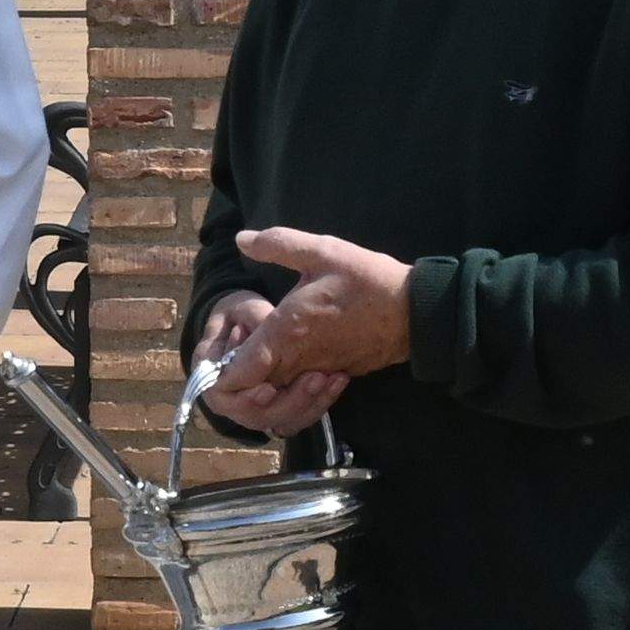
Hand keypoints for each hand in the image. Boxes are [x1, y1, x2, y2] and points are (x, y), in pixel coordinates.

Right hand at [189, 292, 331, 437]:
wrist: (253, 324)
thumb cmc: (241, 315)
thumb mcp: (242, 309)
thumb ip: (253, 321)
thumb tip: (268, 334)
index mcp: (213, 377)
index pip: (224, 400)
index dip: (246, 400)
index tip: (269, 389)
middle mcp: (235, 402)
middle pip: (260, 417)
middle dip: (291, 401)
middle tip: (316, 377)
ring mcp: (261, 409)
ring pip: (285, 422)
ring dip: (311, 404)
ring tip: (333, 378)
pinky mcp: (284, 410)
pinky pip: (303, 416)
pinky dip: (322, 402)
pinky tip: (339, 379)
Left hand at [221, 227, 416, 409]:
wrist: (416, 312)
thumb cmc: (368, 281)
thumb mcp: (322, 251)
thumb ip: (278, 244)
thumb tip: (242, 239)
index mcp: (286, 333)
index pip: (239, 373)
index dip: (220, 376)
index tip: (213, 361)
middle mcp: (299, 360)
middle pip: (254, 388)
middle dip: (238, 379)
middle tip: (232, 351)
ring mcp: (319, 371)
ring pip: (278, 390)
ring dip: (264, 381)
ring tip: (257, 354)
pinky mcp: (337, 375)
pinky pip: (302, 387)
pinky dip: (290, 381)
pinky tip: (291, 355)